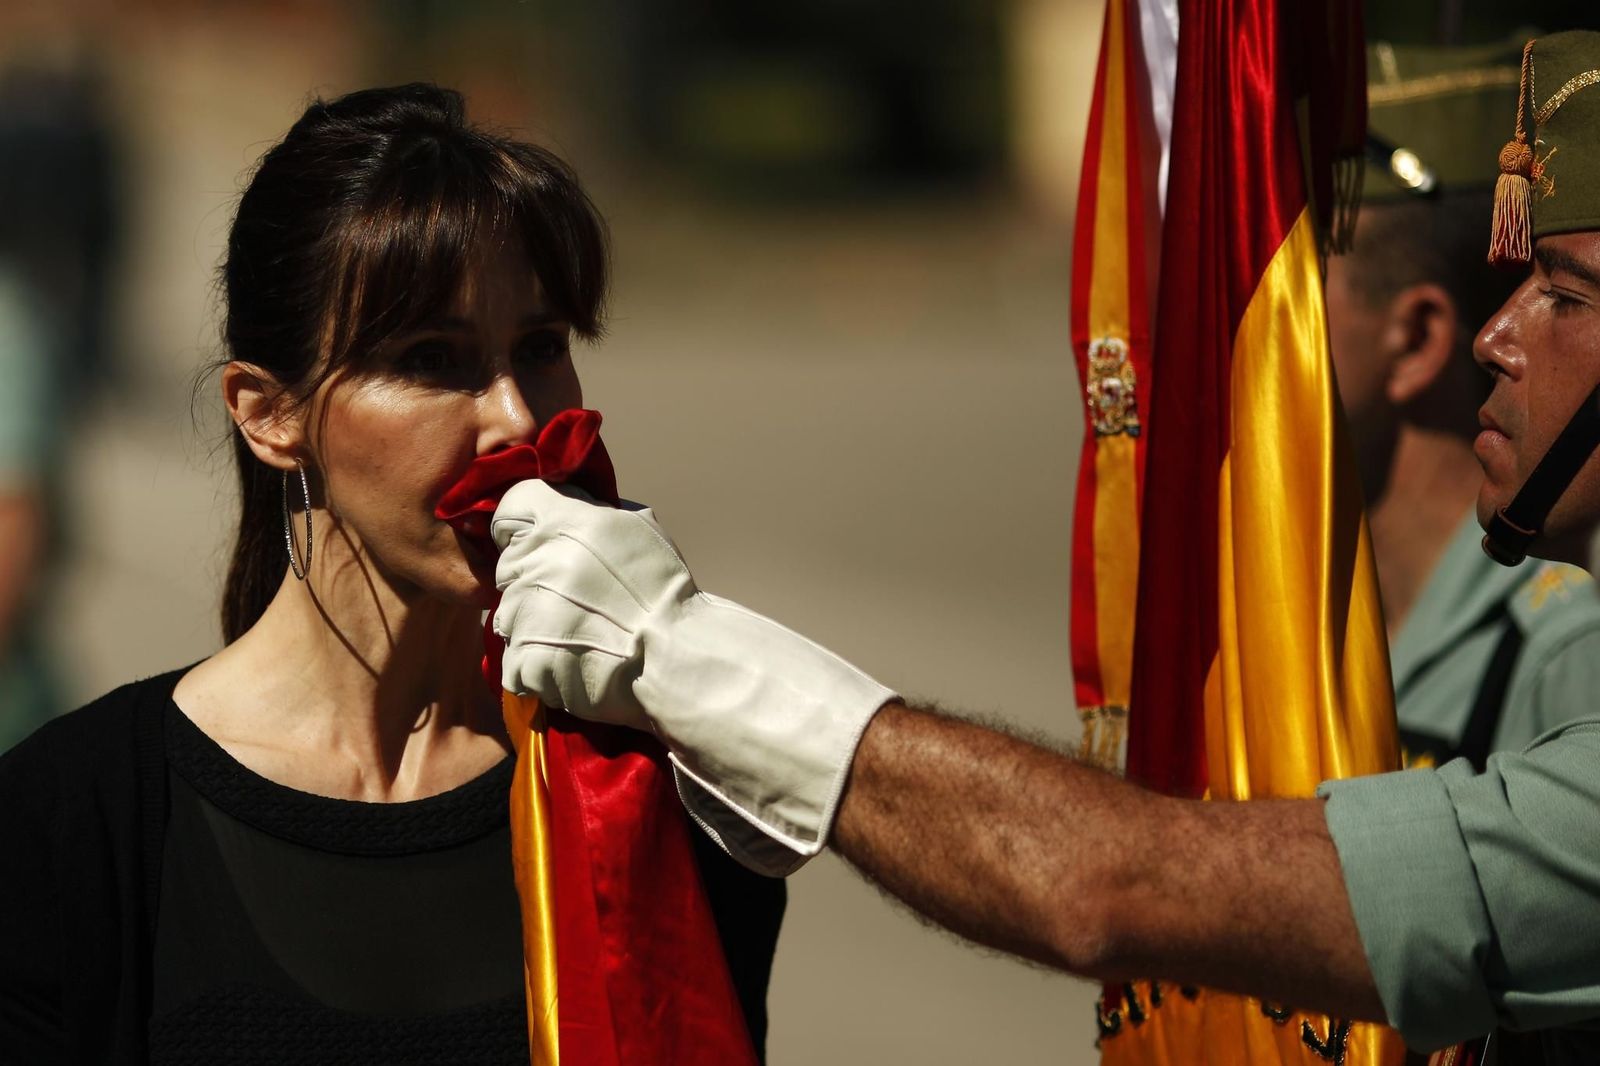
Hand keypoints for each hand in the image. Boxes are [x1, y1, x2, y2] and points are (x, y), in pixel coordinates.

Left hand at [491, 480, 895, 874]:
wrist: (682, 662)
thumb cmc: (669, 596)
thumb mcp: (641, 530)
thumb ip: (594, 513)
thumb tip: (571, 508)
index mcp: (565, 523)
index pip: (510, 506)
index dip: (521, 524)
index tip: (536, 542)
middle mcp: (538, 563)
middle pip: (507, 565)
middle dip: (533, 581)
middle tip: (573, 602)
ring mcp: (526, 615)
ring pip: (506, 616)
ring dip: (532, 627)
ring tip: (575, 639)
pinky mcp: (526, 661)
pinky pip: (513, 663)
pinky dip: (536, 670)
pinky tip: (569, 668)